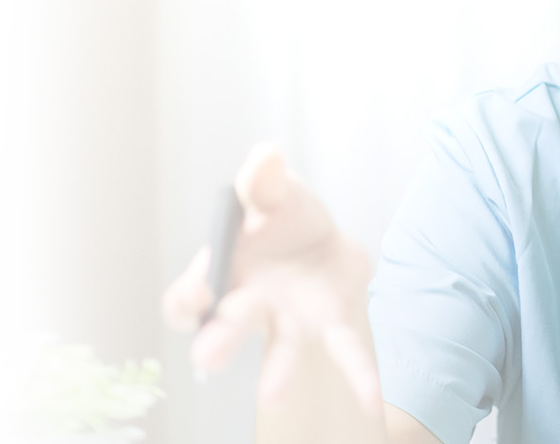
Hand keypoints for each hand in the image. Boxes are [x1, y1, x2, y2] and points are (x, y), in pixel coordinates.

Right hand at [162, 146, 382, 416]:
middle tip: (207, 356)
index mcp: (222, 274)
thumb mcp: (272, 188)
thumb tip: (266, 158)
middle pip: (226, 328)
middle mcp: (248, 305)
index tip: (196, 297)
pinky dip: (358, 375)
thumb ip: (263, 178)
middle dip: (217, 341)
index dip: (187, 301)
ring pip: (281, 348)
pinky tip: (372, 402)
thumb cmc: (281, 215)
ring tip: (274, 394)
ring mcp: (289, 319)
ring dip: (276, 371)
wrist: (323, 235)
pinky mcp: (330, 322)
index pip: (187, 300)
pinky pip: (345, 351)